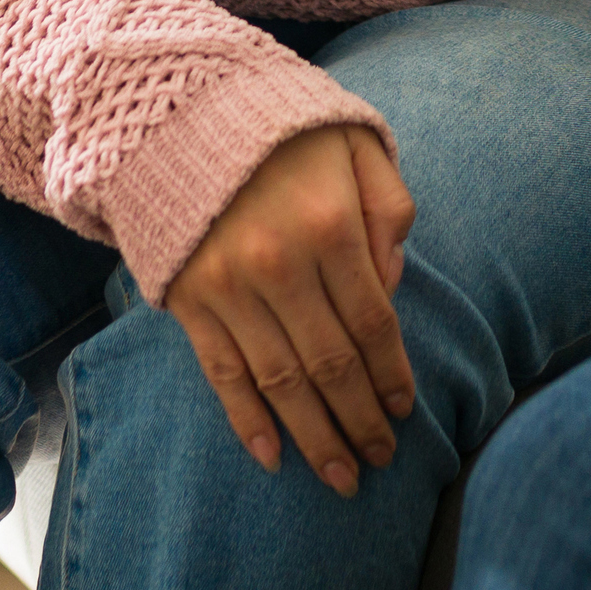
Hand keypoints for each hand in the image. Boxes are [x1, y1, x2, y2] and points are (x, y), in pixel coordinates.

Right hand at [162, 125, 418, 495]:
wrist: (185, 112)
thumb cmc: (291, 133)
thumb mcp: (361, 147)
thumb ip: (389, 211)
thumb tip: (390, 288)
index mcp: (331, 225)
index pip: (373, 321)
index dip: (392, 373)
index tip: (406, 410)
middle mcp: (279, 264)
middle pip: (330, 363)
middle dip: (359, 420)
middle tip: (382, 461)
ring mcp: (228, 287)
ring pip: (279, 382)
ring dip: (313, 437)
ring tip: (342, 477)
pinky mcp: (188, 301)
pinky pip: (222, 374)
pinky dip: (247, 421)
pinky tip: (272, 458)